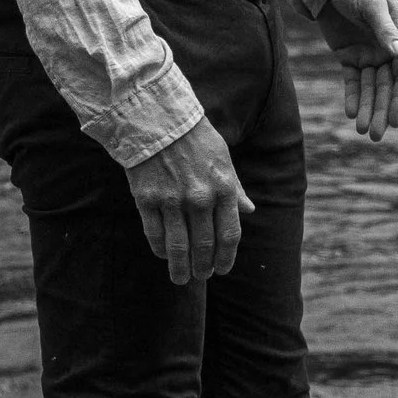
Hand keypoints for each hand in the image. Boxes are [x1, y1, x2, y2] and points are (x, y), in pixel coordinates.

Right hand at [125, 114, 251, 284]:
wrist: (157, 119)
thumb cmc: (194, 138)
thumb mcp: (223, 159)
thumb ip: (235, 188)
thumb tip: (250, 210)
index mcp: (223, 188)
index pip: (229, 235)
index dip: (226, 258)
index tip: (222, 270)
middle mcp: (199, 198)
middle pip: (204, 246)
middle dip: (203, 267)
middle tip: (200, 276)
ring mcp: (172, 200)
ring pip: (178, 247)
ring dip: (180, 268)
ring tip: (180, 278)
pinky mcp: (147, 199)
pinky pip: (155, 235)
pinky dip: (160, 249)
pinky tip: (163, 255)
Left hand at [310, 0, 397, 140]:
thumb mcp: (371, 5)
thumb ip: (384, 30)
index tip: (396, 120)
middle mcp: (388, 50)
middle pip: (387, 87)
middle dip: (383, 111)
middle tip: (376, 135)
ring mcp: (368, 54)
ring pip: (370, 88)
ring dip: (368, 109)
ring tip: (363, 130)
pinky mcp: (349, 56)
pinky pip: (353, 81)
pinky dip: (353, 97)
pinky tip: (351, 113)